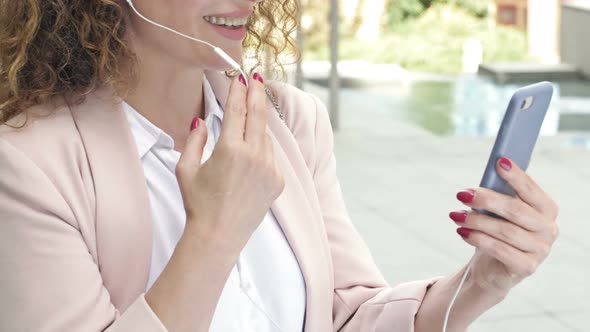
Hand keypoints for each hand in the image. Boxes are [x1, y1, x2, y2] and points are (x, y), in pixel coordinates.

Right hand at [175, 73, 284, 252]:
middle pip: (259, 115)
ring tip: (244, 132)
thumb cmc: (198, 204)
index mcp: (230, 150)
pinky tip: (249, 160)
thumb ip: (194, 140)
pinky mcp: (278, 181)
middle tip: (256, 77)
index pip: (237, 111)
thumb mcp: (186, 169)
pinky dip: (262, 151)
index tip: (240, 76)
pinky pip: (271, 156)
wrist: (219, 236)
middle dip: (257, 93)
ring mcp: (269, 169)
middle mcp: (254, 156)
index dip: (239, 91)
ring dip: (256, 128)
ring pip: (265, 137)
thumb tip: (201, 121)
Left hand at [449, 157, 558, 293]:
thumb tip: (480, 183)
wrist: (493, 268)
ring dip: (476, 220)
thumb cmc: (497, 232)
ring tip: (455, 215)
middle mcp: (549, 229)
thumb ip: (497, 196)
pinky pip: (499, 249)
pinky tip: (462, 232)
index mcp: (547, 209)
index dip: (516, 176)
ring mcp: (541, 250)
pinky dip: (478, 238)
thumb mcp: (498, 212)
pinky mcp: (527, 267)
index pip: (532, 190)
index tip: (499, 162)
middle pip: (515, 210)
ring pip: (505, 230)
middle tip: (462, 194)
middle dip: (486, 199)